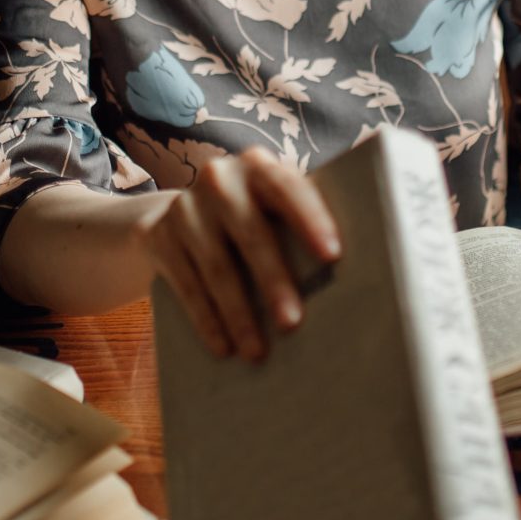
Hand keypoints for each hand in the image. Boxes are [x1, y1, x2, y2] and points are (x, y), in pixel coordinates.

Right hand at [138, 146, 341, 362]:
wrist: (175, 218)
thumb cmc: (249, 220)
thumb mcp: (269, 210)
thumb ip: (300, 226)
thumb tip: (362, 273)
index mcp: (259, 167)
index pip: (287, 188)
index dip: (310, 219)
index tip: (333, 255)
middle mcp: (219, 179)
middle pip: (252, 234)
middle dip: (274, 282)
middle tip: (293, 324)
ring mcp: (185, 207)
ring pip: (217, 267)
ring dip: (239, 314)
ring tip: (258, 352)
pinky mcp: (158, 235)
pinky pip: (186, 285)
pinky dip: (207, 320)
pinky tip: (223, 348)